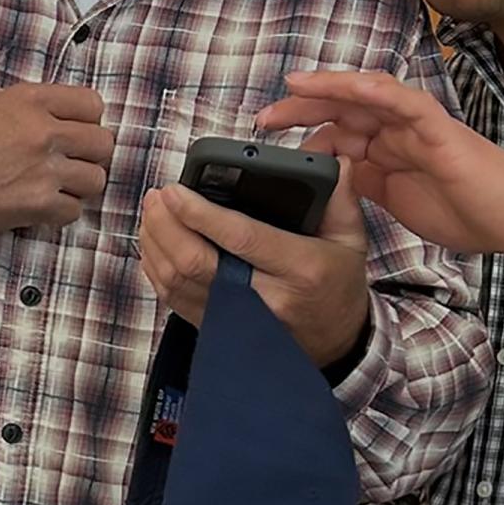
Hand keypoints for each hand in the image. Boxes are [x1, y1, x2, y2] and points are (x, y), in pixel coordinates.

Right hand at [0, 83, 114, 241]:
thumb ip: (30, 106)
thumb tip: (62, 116)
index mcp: (30, 101)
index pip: (92, 104)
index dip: (88, 120)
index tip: (78, 131)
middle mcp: (42, 132)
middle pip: (103, 143)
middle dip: (91, 154)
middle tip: (73, 161)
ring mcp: (43, 170)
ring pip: (96, 180)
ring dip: (81, 185)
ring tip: (59, 185)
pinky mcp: (37, 205)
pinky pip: (74, 211)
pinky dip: (61, 211)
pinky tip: (42, 205)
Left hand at [139, 159, 373, 368]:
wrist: (335, 344)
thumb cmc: (338, 286)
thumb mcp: (351, 241)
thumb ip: (341, 199)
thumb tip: (335, 160)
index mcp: (300, 269)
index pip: (240, 238)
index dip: (200, 213)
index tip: (176, 191)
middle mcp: (265, 298)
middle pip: (196, 261)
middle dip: (166, 225)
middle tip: (157, 196)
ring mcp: (236, 319)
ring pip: (177, 281)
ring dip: (155, 244)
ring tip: (152, 212)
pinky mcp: (216, 328)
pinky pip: (174, 299)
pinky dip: (156, 269)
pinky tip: (153, 244)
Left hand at [258, 71, 503, 256]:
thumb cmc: (460, 210)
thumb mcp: (392, 199)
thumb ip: (360, 183)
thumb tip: (322, 177)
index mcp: (384, 146)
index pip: (334, 127)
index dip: (300, 129)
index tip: (265, 139)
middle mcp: (397, 129)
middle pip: (341, 106)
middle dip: (301, 107)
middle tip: (263, 117)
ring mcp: (417, 125)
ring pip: (367, 94)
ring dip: (329, 89)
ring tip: (294, 88)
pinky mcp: (439, 127)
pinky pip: (405, 101)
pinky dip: (376, 90)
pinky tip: (348, 88)